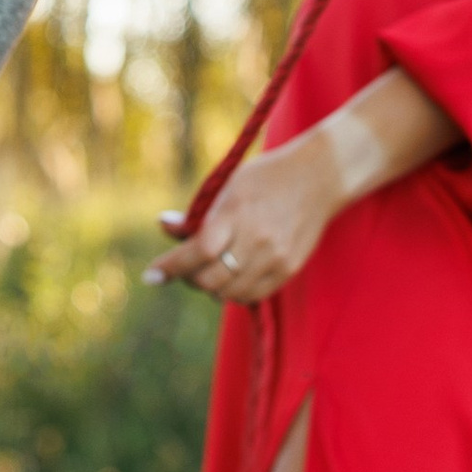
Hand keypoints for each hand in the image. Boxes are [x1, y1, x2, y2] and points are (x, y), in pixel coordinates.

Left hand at [143, 70, 458, 303]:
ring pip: (229, 293)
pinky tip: (233, 277)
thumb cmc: (267, 177)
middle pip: (209, 279)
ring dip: (212, 288)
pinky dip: (235, 292)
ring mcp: (275, 256)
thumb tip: (164, 226)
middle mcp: (256, 238)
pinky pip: (252, 295)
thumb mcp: (229, 186)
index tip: (151, 276)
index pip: (196, 252)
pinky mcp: (288, 268)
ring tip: (211, 272)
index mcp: (236, 212)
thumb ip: (198, 213)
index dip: (170, 267)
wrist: (319, 177)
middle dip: (190, 278)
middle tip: (187, 269)